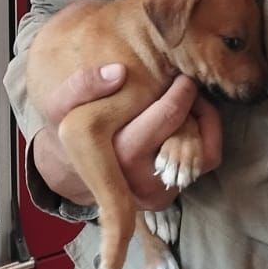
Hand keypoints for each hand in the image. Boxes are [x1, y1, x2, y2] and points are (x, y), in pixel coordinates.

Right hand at [32, 67, 221, 209]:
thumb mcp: (60, 106)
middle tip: (179, 83)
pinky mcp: (172, 196)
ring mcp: (158, 192)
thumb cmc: (72, 132)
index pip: (168, 116)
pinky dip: (203, 136)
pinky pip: (207, 159)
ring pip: (201, 144)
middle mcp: (140, 179)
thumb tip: (119, 72)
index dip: (180, 93)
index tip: (181, 76)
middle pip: (187, 127)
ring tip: (179, 106)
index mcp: (116, 153)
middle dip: (186, 100)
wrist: (74, 172)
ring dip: (195, 120)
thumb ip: (80, 86)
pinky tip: (185, 124)